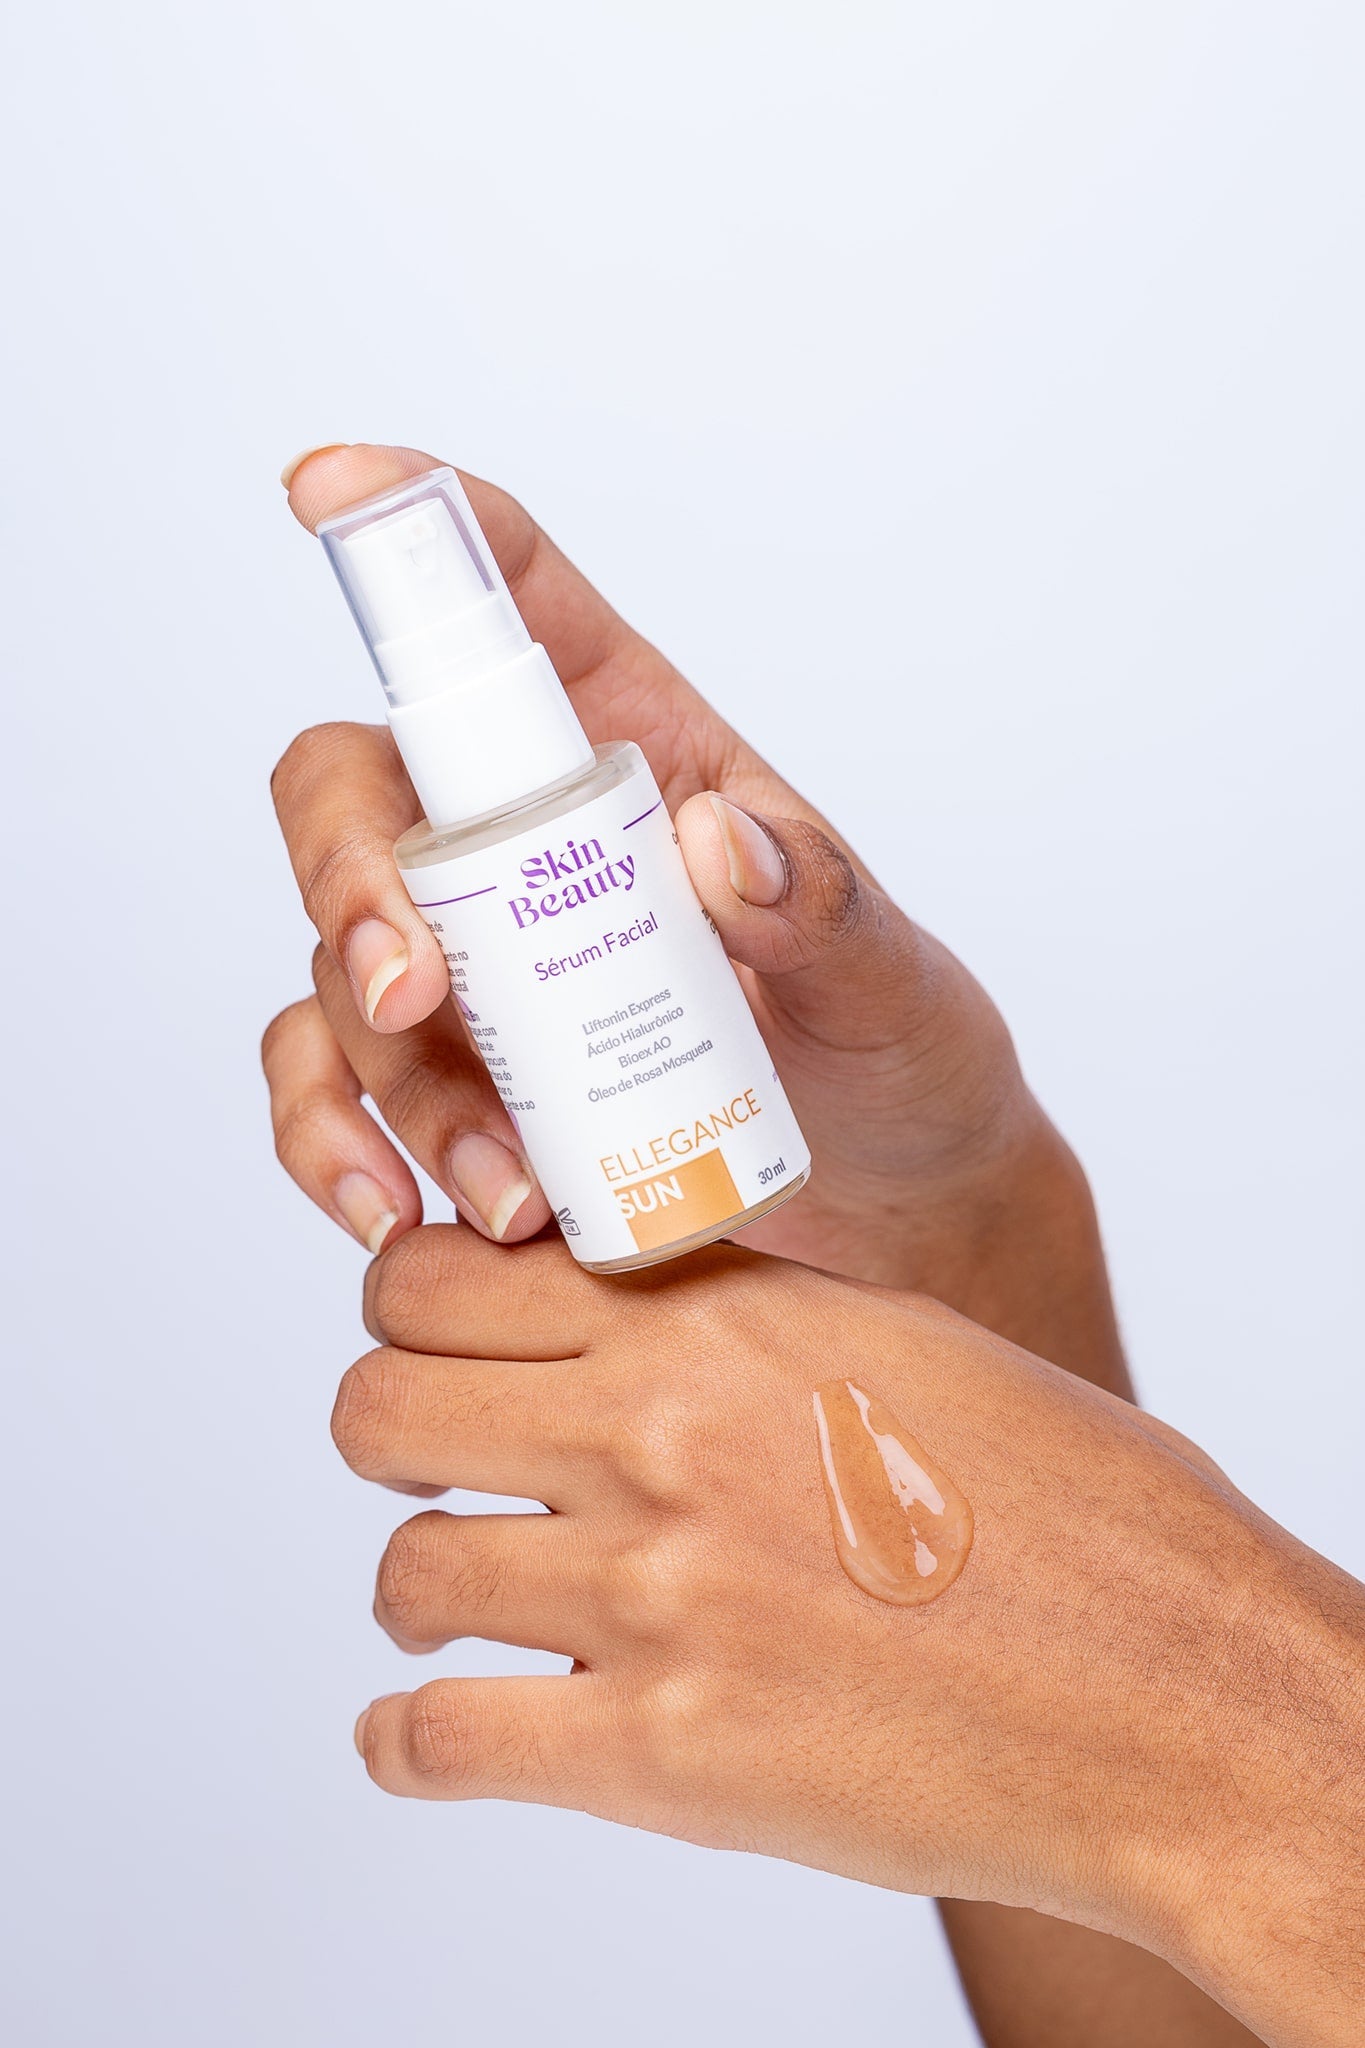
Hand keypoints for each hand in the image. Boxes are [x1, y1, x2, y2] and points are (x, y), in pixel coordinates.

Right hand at [265, 441, 1051, 1293]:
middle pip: (357, 792)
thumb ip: (824, 908)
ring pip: (336, 964)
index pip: (513, 601)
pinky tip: (398, 1212)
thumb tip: (722, 845)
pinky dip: (336, 1148)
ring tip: (505, 1186)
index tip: (330, 487)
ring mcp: (477, 963)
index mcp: (634, 749)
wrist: (893, 1208)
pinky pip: (330, 1089)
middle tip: (417, 993)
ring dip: (384, 1076)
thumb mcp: (888, 977)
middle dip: (352, 879)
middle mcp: (526, 840)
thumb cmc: (893, 1055)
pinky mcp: (452, 1081)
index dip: (417, 524)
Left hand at [336, 1227, 1364, 2047]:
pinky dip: (408, 1741)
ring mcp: (655, 1596)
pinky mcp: (664, 1756)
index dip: (411, 1312)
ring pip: (404, 1568)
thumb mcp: (897, 1344)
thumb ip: (737, 1318)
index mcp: (718, 1323)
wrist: (1173, 1689)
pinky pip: (439, 1740)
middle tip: (442, 1466)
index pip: (442, 1277)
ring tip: (470, 1601)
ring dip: (420, 1586)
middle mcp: (662, 1438)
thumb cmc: (1071, 1508)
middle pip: (378, 1405)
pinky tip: (428, 1733)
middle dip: (392, 1432)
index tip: (436, 1342)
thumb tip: (621, 1308)